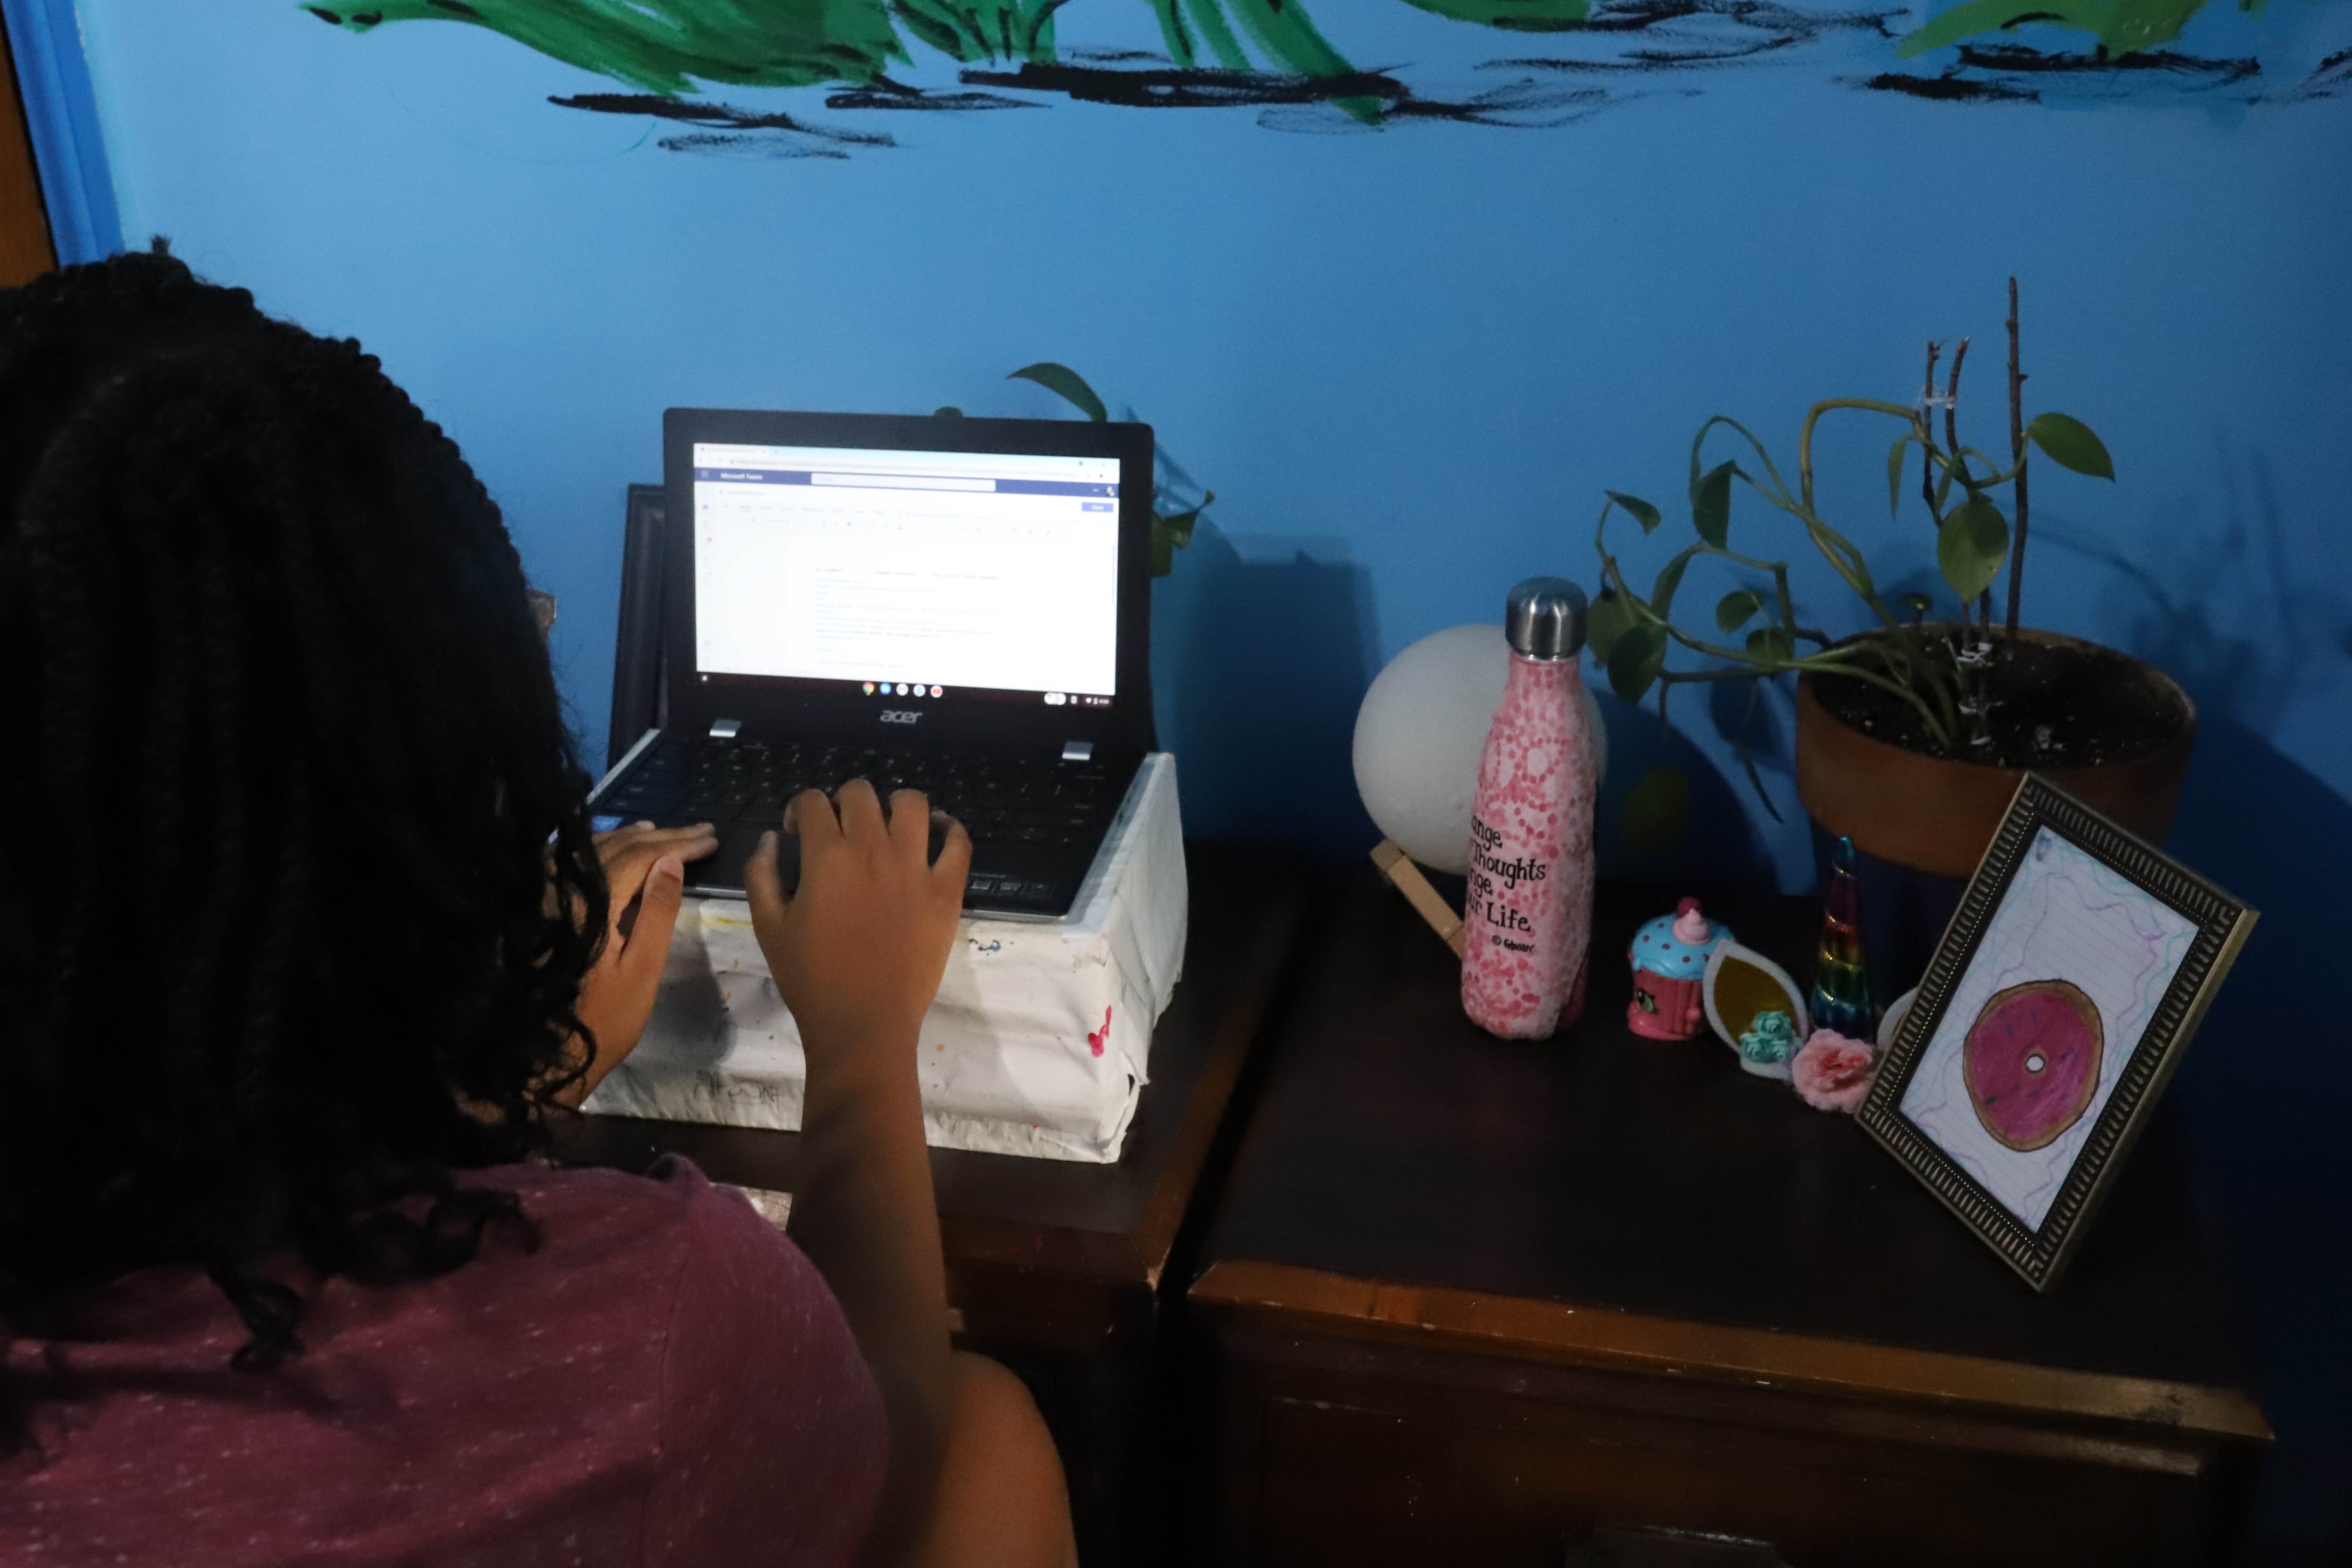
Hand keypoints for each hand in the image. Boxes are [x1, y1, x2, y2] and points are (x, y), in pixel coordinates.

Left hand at [561, 819, 715, 1103]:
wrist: (544, 1056)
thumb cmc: (603, 1020)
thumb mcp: (642, 970)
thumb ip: (656, 913)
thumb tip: (672, 861)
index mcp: (592, 904)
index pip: (641, 856)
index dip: (679, 845)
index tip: (712, 840)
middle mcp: (564, 891)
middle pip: (617, 848)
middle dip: (663, 838)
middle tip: (702, 832)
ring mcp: (547, 899)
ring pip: (591, 852)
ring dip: (631, 840)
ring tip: (662, 833)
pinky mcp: (541, 911)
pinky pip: (569, 864)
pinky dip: (598, 852)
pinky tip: (612, 851)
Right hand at [745, 780, 969, 1068]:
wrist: (863, 1024)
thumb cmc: (810, 979)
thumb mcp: (767, 926)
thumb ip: (761, 874)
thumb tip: (771, 837)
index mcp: (826, 856)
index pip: (812, 801)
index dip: (799, 809)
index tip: (797, 832)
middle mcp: (873, 850)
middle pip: (861, 793)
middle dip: (843, 802)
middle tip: (841, 831)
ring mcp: (915, 868)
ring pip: (912, 803)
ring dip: (895, 804)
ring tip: (888, 825)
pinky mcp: (947, 891)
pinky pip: (959, 843)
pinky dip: (950, 829)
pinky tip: (937, 833)